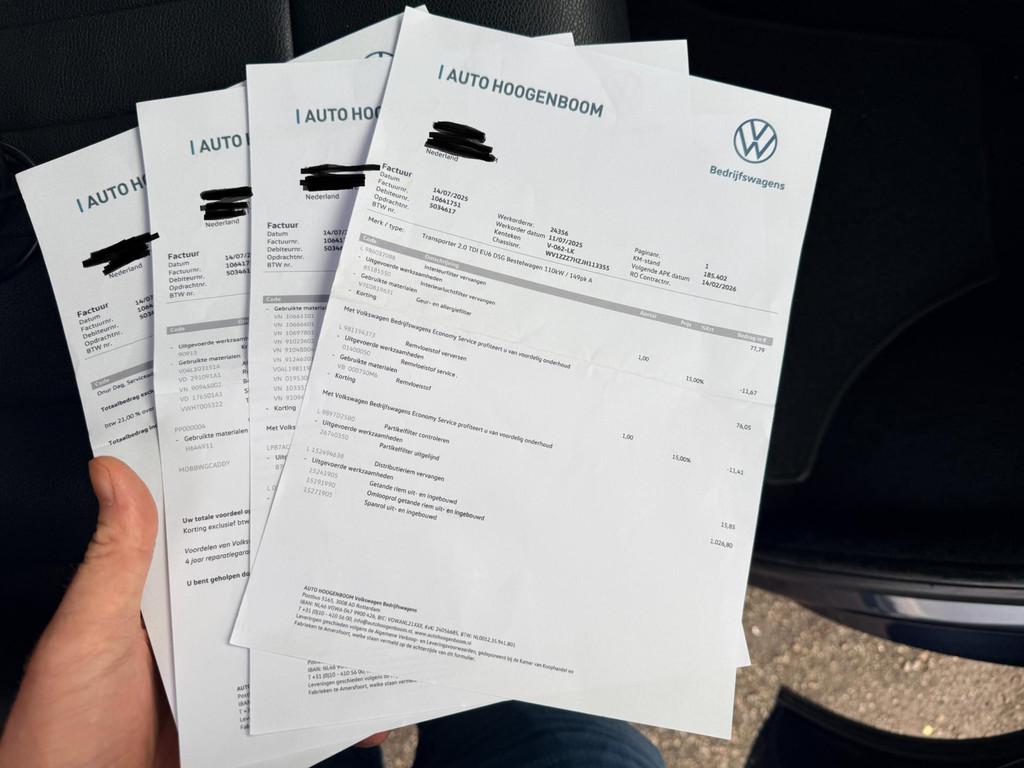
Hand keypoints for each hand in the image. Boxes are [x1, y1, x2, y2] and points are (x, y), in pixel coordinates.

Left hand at [0, 457, 387, 766]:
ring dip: (336, 640)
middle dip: (317, 566)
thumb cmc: (61, 729)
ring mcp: (222, 681)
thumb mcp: (87, 634)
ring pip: (288, 648)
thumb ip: (112, 562)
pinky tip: (367, 708)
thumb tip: (113, 471)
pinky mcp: (239, 727)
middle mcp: (197, 632)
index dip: (254, 499)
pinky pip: (294, 711)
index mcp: (161, 597)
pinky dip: (333, 710)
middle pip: (267, 587)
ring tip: (386, 615)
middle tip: (369, 534)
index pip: (213, 532)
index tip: (301, 462)